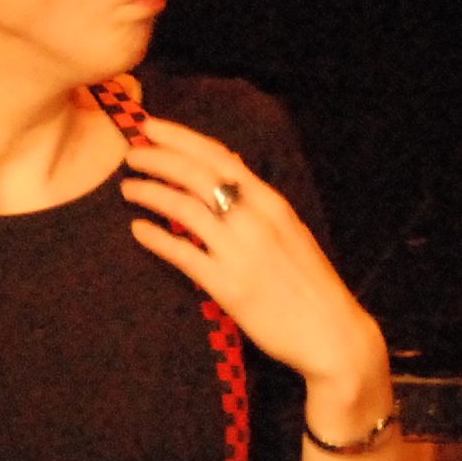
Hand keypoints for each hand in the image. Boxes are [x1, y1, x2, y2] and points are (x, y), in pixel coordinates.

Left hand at [117, 115, 386, 398]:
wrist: (332, 333)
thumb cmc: (310, 284)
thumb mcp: (291, 230)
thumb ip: (259, 202)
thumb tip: (230, 167)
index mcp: (273, 204)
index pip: (220, 157)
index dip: (181, 138)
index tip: (152, 127)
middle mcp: (256, 221)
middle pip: (197, 176)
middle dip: (158, 159)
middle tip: (131, 154)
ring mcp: (241, 253)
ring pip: (184, 209)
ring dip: (151, 193)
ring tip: (129, 188)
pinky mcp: (228, 287)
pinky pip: (184, 255)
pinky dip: (156, 238)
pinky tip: (138, 230)